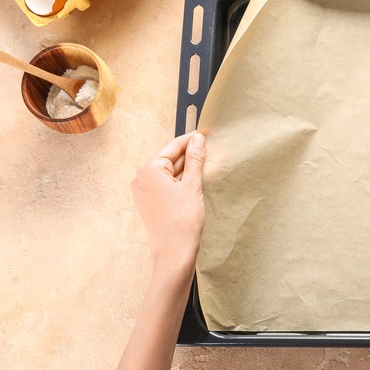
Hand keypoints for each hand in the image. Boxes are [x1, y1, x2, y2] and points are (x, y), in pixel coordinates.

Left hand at [131, 132, 206, 274]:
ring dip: (186, 169)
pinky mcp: (149, 202)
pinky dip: (180, 181)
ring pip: (169, 172)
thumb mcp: (193, 185)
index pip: (172, 146)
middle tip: (210, 150)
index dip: (191, 140)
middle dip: (189, 156)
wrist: (174, 253)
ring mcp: (143, 191)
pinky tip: (195, 183)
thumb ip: (195, 159)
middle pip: (169, 158)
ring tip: (206, 167)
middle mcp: (141, 178)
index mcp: (148, 170)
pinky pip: (165, 184)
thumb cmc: (183, 221)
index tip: (206, 134)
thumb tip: (198, 139)